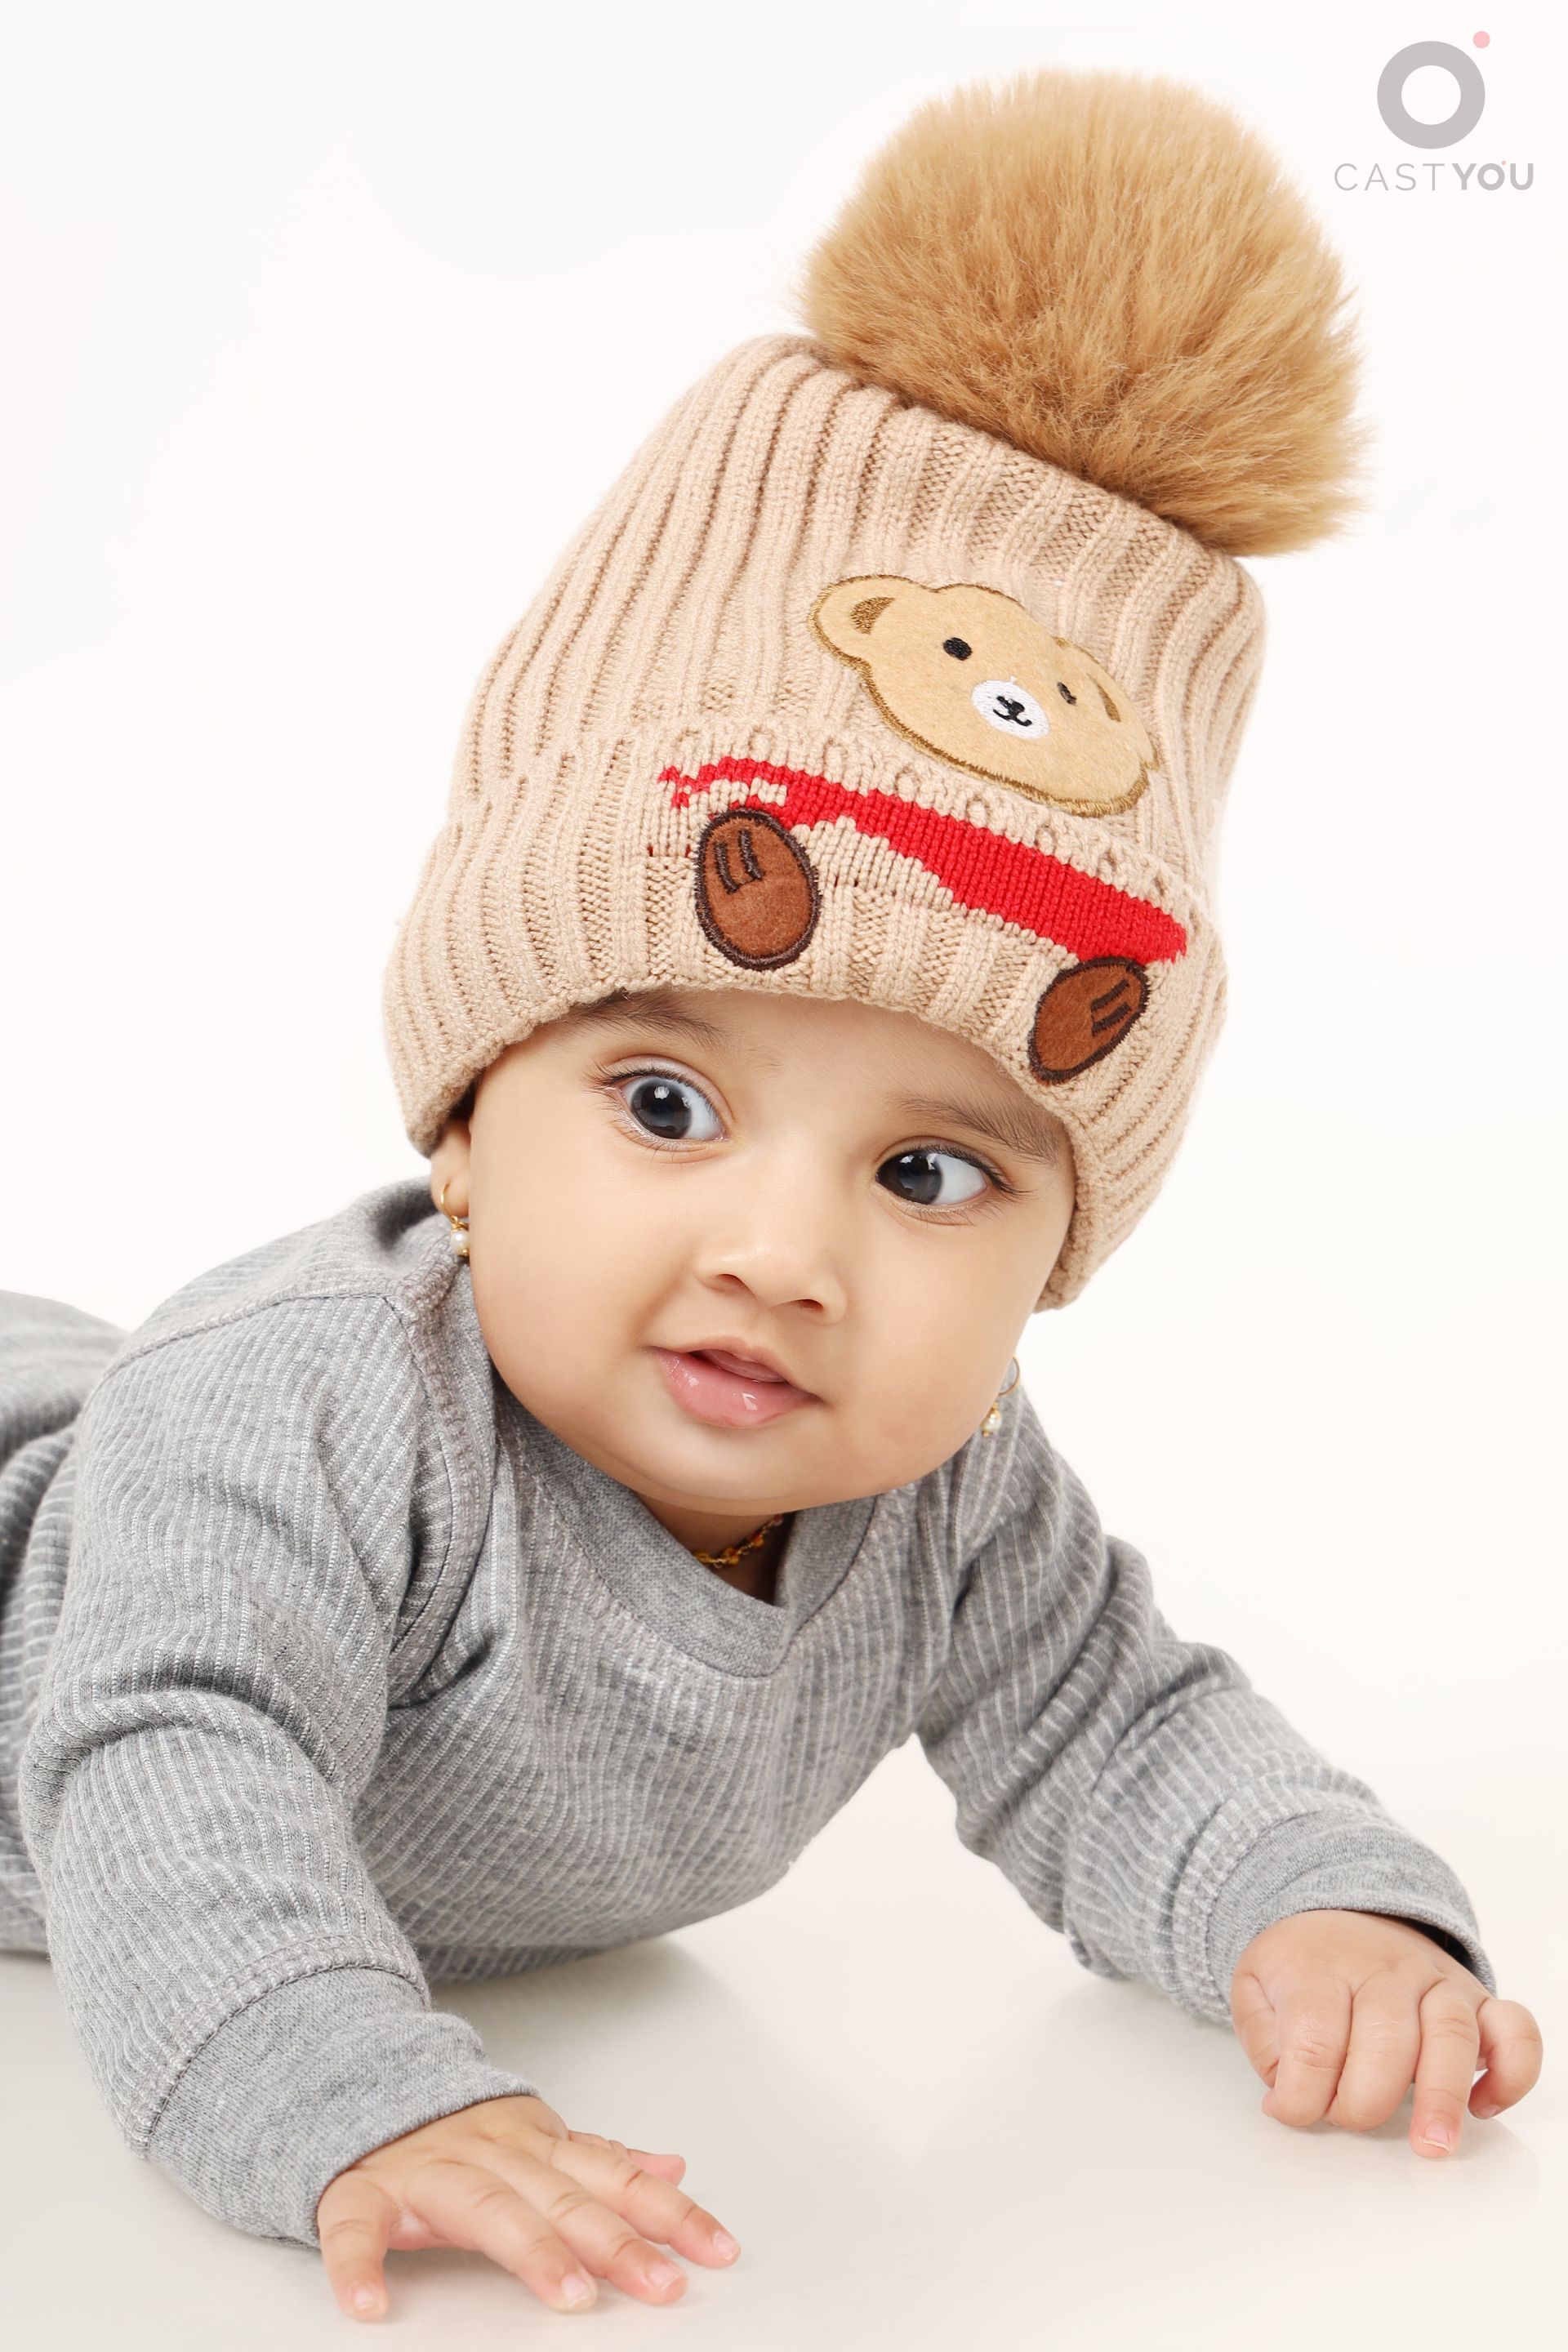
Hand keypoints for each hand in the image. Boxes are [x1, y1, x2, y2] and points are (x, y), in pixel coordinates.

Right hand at [314, 2091, 740, 2319]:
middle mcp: (490, 2153)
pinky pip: (357, 2228)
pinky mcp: (360, 2194)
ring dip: (530, 2250)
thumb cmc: (459, 2134)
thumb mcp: (538, 2139)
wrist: (361, 2089)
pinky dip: (361, 2264)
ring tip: (570, 2296)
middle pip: (561, 2197)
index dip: (667, 2214)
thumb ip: (602, 2158)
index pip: (615, 2178)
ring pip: (485, 2206)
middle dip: (615, 2241)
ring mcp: (426, 2171)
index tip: (715, 2252)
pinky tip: (371, 2303)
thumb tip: (674, 2166)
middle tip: (661, 2285)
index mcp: (535, 2144)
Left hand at [1230, 1909, 1541, 2157]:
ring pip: (1452, 2032)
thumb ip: (1264, 2042)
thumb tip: (1286, 2098)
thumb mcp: (1254, 1988)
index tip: (1292, 2109)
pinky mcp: (1478, 1999)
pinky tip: (1483, 2105)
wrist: (1342, 1912)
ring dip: (1444, 2094)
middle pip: (1386, 2038)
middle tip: (1352, 2122)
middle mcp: (1386, 1970)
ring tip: (1433, 2144)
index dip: (1302, 2091)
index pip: (1314, 2036)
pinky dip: (1513, 2071)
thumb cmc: (1303, 1965)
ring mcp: (1437, 1982)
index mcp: (1322, 1967)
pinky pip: (1515, 2030)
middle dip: (1367, 2098)